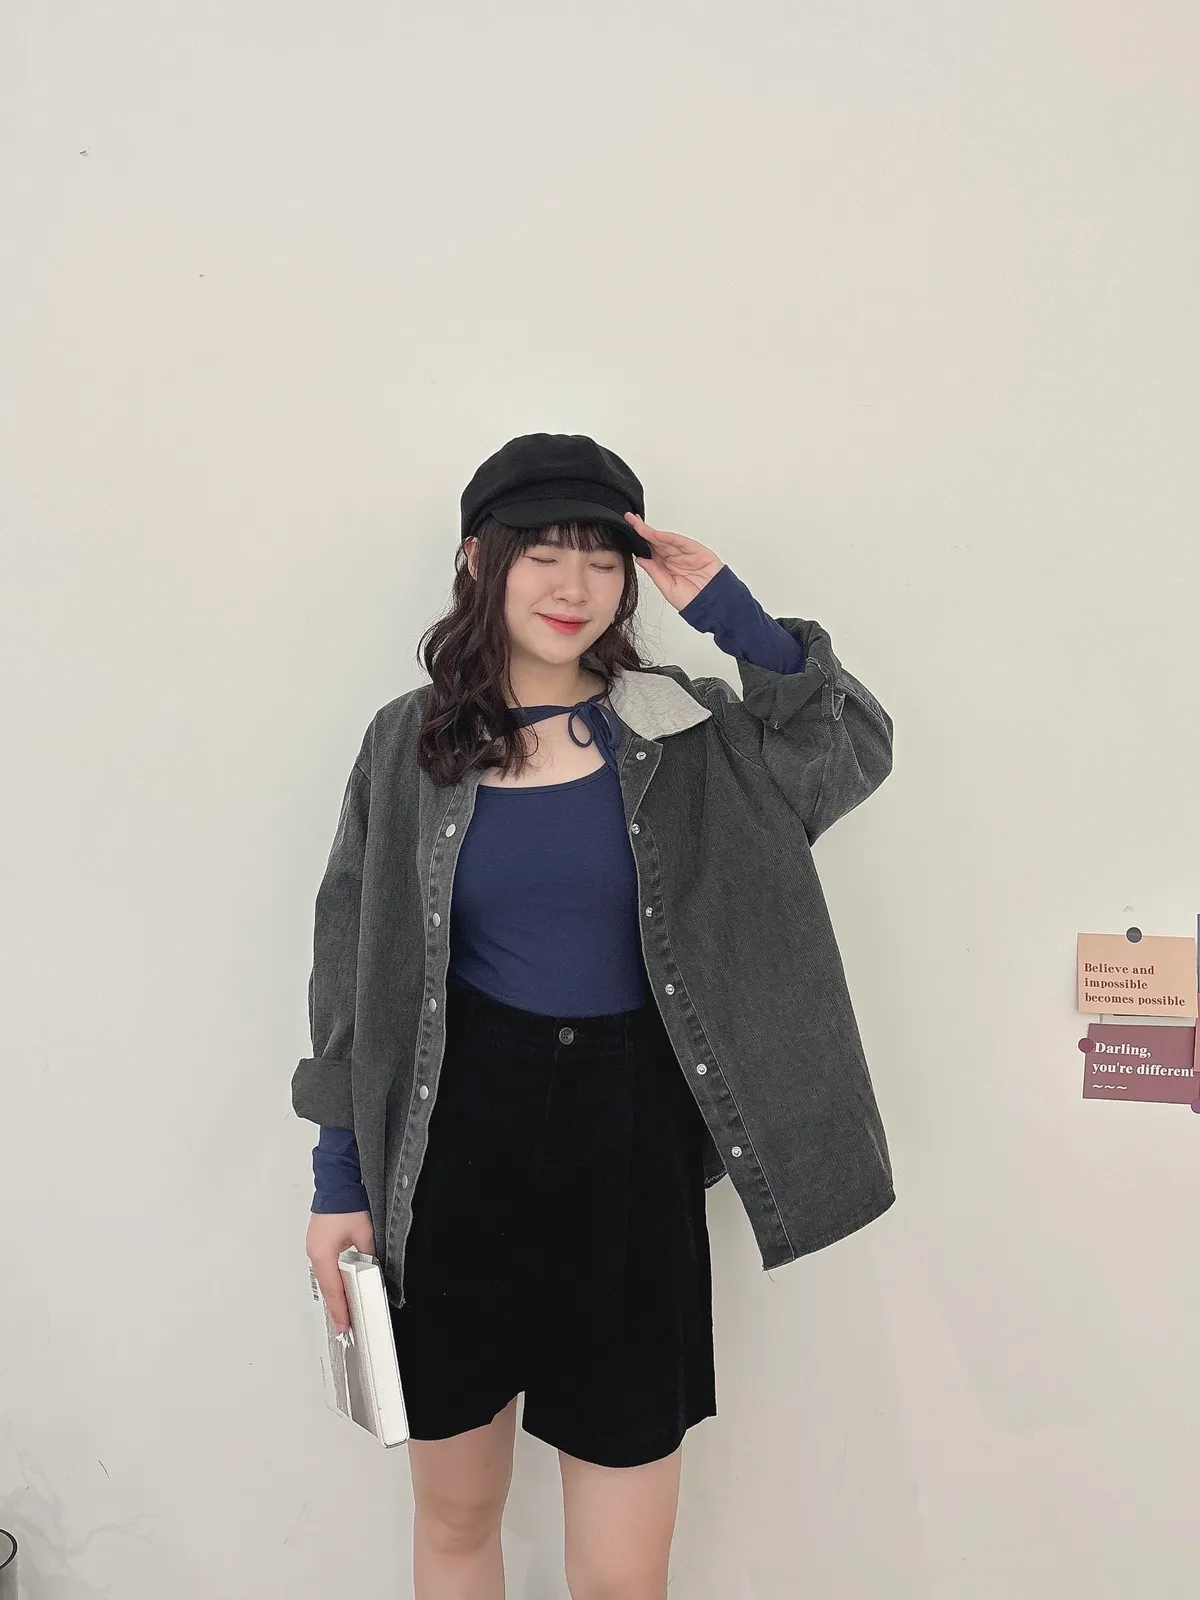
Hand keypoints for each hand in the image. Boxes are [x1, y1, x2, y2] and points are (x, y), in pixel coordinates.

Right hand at [306, 1210, 374, 1334]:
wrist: (338, 1181)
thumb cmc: (346, 1202)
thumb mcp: (364, 1233)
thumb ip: (367, 1256)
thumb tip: (371, 1271)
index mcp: (323, 1254)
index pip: (333, 1290)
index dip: (340, 1310)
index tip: (344, 1326)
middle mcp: (315, 1253)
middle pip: (327, 1287)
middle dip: (337, 1306)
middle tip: (345, 1324)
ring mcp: (314, 1247)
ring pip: (325, 1279)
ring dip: (335, 1294)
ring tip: (343, 1310)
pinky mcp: (318, 1242)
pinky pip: (325, 1268)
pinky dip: (332, 1280)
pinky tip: (340, 1286)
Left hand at [624, 512, 724, 610]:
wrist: (713, 605)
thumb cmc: (693, 600)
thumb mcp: (667, 587)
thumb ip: (654, 572)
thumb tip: (640, 559)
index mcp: (666, 567)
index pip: (650, 550)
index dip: (639, 540)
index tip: (628, 531)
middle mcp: (675, 558)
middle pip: (656, 541)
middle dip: (643, 530)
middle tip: (630, 520)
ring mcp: (685, 553)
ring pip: (666, 539)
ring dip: (653, 532)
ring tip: (639, 525)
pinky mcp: (697, 550)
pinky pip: (681, 542)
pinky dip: (669, 538)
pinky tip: (656, 535)